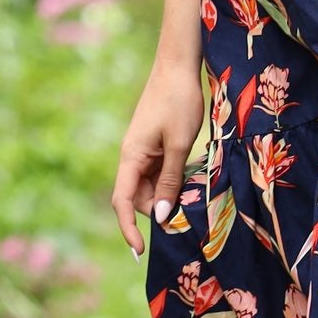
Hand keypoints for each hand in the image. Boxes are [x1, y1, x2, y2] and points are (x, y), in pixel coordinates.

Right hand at [111, 57, 204, 259]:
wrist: (178, 65)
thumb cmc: (179, 102)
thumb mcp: (180, 144)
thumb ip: (171, 180)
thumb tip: (163, 216)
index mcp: (131, 157)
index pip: (122, 202)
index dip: (128, 229)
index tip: (141, 251)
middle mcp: (132, 157)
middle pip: (139, 197)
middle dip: (161, 209)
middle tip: (190, 212)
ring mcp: (143, 151)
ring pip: (151, 186)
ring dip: (170, 195)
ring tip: (195, 192)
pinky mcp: (155, 145)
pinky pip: (160, 172)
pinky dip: (174, 180)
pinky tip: (193, 178)